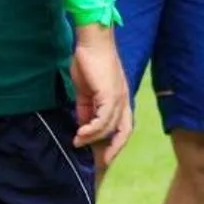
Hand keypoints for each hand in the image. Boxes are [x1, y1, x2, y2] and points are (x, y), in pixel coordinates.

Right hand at [70, 29, 133, 165]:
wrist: (91, 42)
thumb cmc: (88, 62)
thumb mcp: (86, 91)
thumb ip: (86, 108)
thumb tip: (82, 125)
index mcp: (120, 99)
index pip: (124, 126)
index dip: (116, 143)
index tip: (104, 156)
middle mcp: (123, 100)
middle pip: (125, 131)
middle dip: (114, 148)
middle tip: (101, 162)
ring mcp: (119, 97)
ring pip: (110, 127)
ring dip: (93, 138)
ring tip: (78, 142)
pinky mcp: (110, 94)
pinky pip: (103, 118)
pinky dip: (92, 129)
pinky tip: (81, 132)